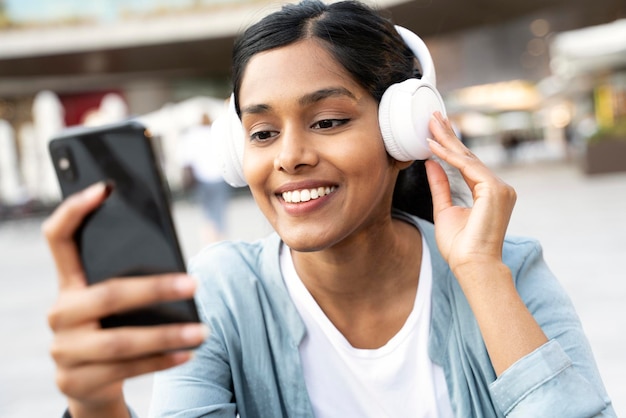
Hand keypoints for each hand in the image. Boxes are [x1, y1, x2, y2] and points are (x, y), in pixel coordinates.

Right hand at [43, 182, 207, 416]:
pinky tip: (188, 353)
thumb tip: (180, 259)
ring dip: (167, 335)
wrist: (89, 385)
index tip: (105, 188)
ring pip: (120, 341)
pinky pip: (127, 370)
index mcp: (68, 284)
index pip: (58, 239)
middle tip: (194, 284)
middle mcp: (60, 313)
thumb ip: (130, 278)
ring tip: (203, 331)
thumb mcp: (114, 304)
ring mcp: (65, 351)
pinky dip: (162, 360)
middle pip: (106, 295)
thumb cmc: (113, 328)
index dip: (75, 211)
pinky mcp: (76, 382)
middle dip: (154, 289)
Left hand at [424, 112, 516, 274]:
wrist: (471, 265)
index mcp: (489, 192)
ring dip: (447, 139)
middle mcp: (499, 187)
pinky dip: (448, 156)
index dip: (450, 146)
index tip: (436, 129)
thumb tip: (430, 164)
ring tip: (431, 123)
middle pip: (468, 156)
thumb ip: (440, 185)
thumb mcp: (444, 210)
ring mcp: (500, 188)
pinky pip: (467, 167)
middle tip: (434, 115)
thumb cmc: (460, 246)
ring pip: (468, 158)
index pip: (467, 164)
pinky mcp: (495, 190)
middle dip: (449, 134)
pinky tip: (433, 145)